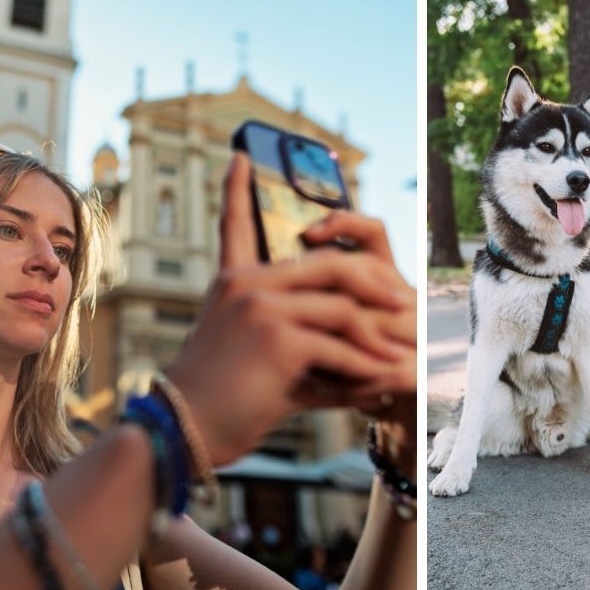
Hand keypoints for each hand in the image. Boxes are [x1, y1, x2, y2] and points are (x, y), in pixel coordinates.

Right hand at [167, 154, 412, 465]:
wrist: (185, 432)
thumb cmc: (219, 400)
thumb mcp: (252, 354)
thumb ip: (296, 336)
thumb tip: (352, 346)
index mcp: (234, 283)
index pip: (234, 225)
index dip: (236, 190)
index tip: (239, 156)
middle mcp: (246, 285)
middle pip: (332, 264)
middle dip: (376, 286)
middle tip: (403, 303)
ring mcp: (261, 307)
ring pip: (344, 306)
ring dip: (378, 337)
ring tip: (401, 356)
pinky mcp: (277, 338)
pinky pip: (341, 345)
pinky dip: (365, 366)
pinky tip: (381, 382)